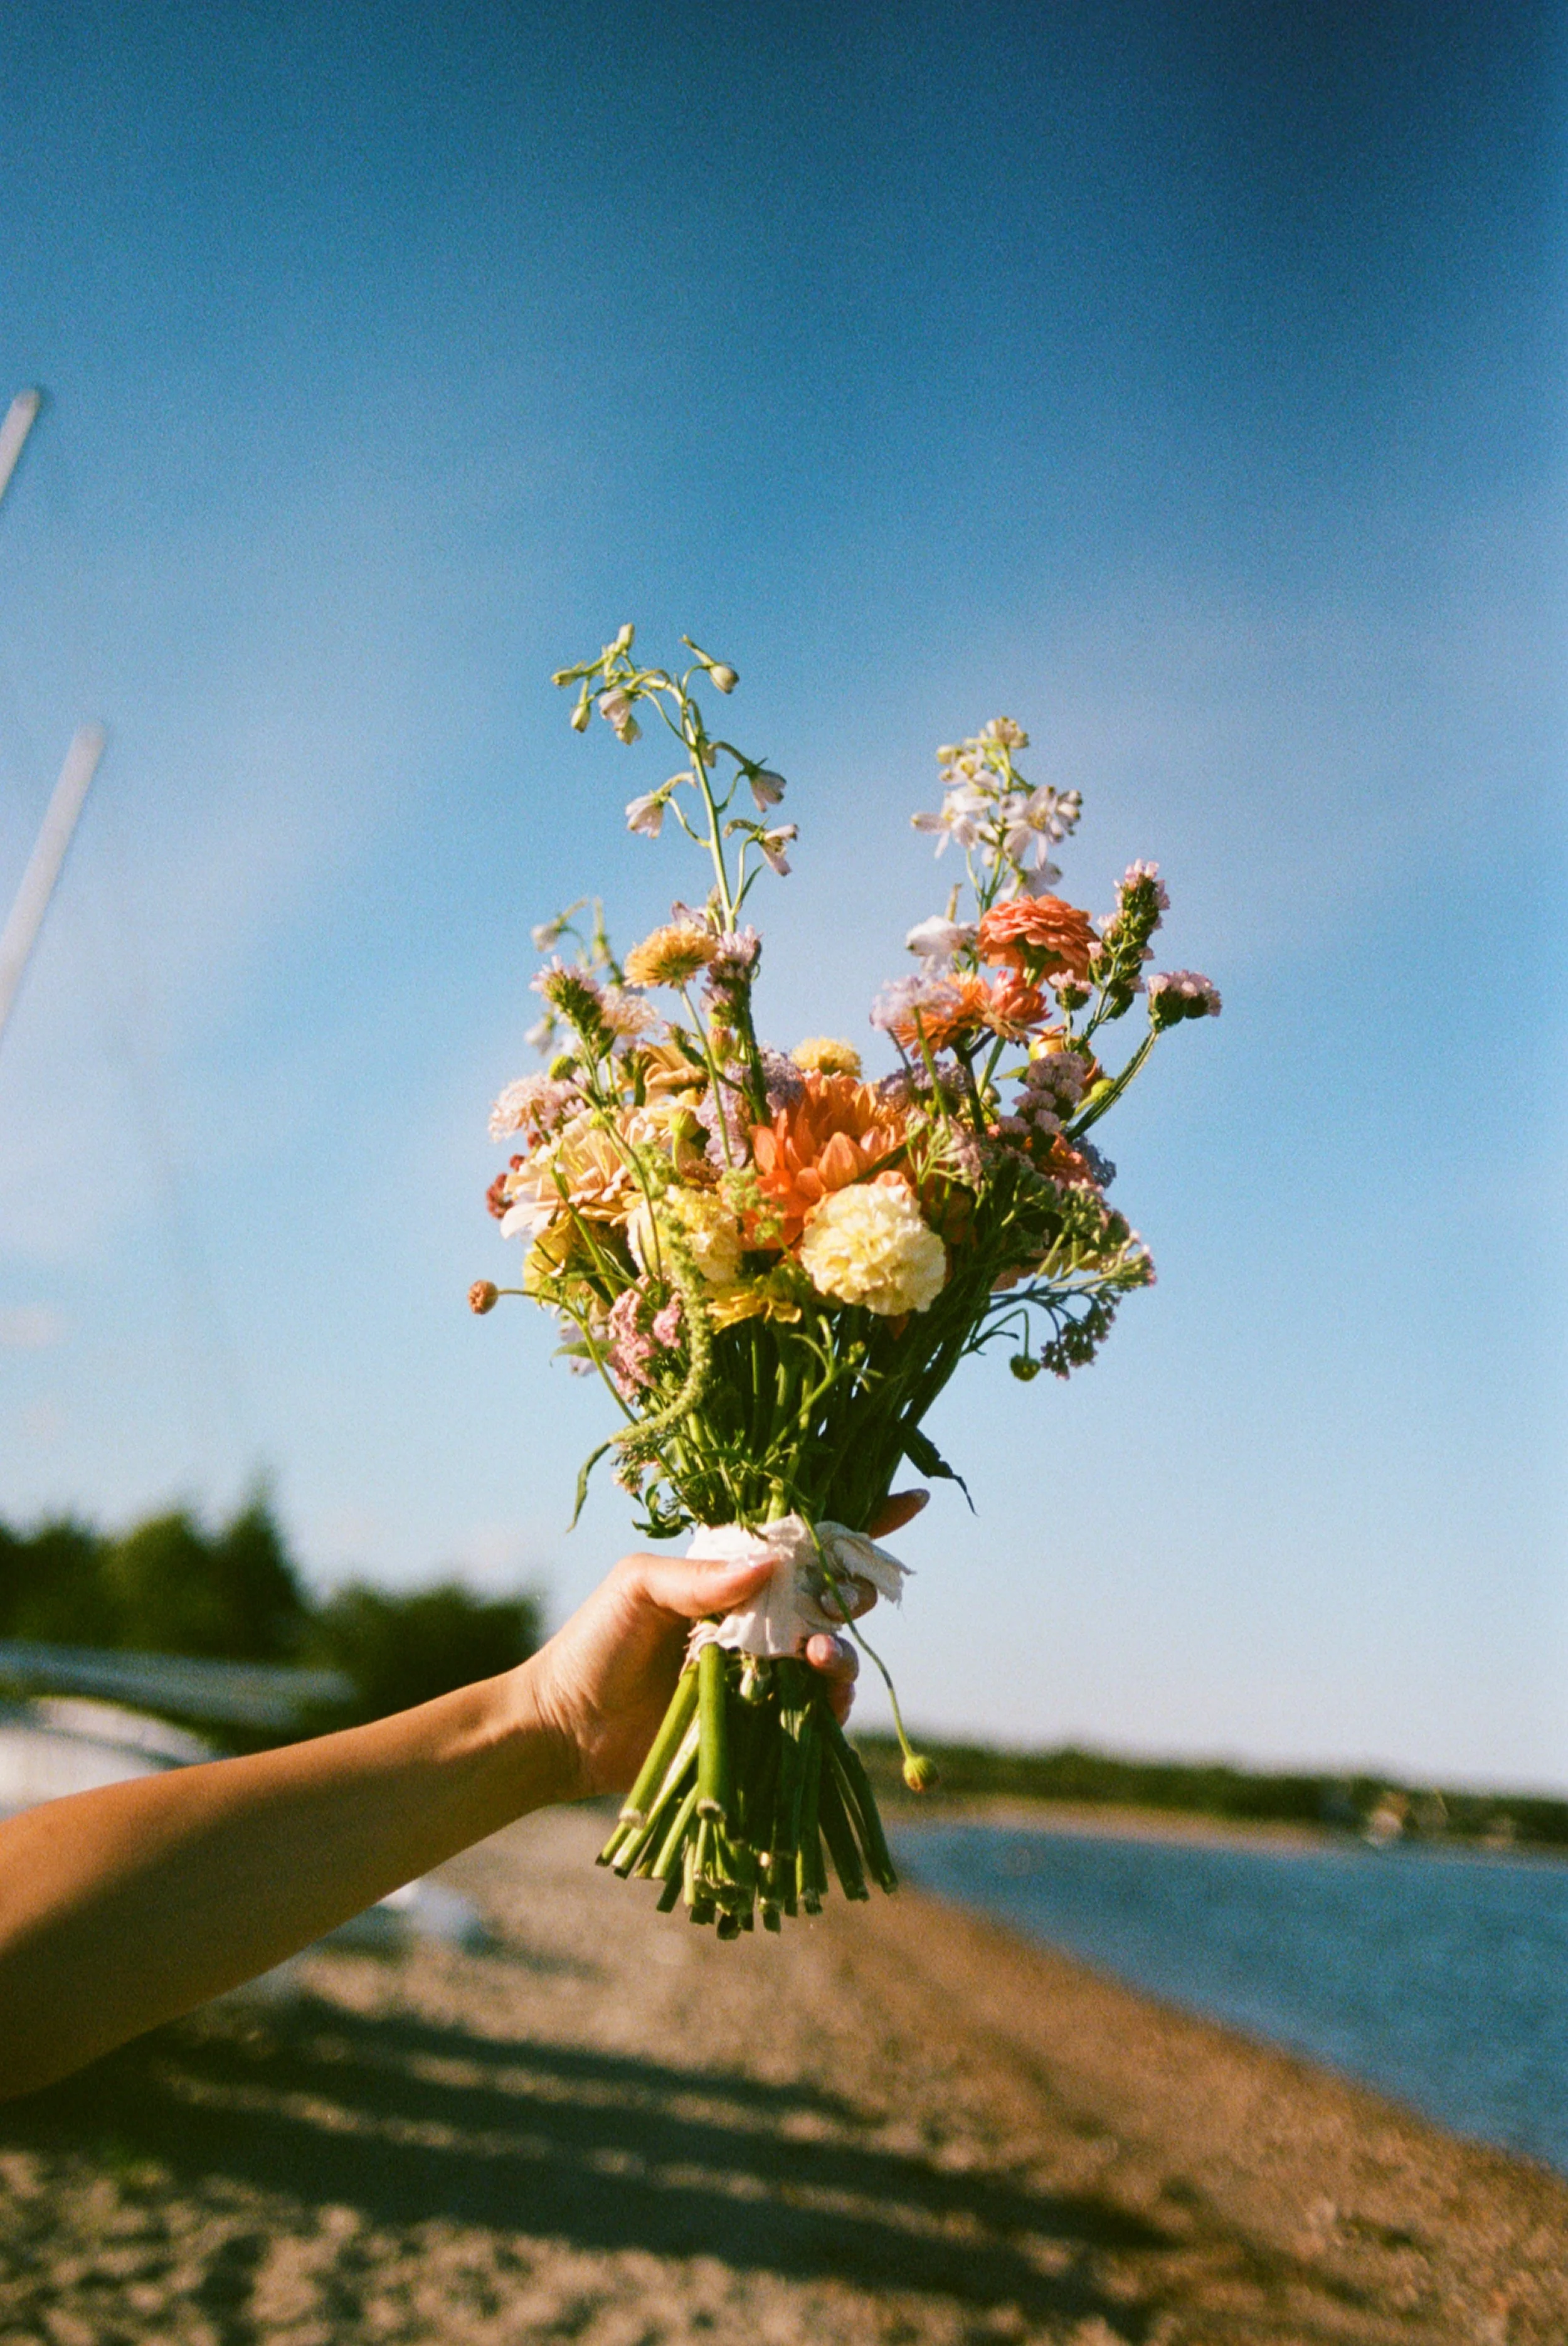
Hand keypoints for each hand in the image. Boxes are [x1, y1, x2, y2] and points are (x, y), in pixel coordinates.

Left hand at [520, 1490, 927, 1803]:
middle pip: (830, 1596)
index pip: (804, 1539)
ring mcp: (762, 1673)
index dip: (860, 1523)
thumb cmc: (594, 1642)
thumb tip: (772, 1562)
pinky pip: (814, 1713)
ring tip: (819, 1655)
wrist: (563, 1726)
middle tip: (840, 1599)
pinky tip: (819, 1696)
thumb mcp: (638, 1587)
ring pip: (830, 1654)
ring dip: (839, 1650)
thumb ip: (701, 1575)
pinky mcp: (760, 1725)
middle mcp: (756, 1619)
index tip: (911, 1503)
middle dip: (851, 1591)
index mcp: (731, 1574)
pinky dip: (828, 1703)